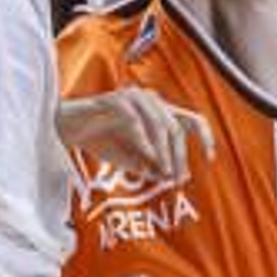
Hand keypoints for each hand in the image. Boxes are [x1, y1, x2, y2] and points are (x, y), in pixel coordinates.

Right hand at [62, 89, 213, 186]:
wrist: (66, 129)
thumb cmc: (100, 141)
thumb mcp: (131, 159)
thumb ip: (151, 165)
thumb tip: (171, 176)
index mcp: (159, 112)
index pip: (192, 120)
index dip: (205, 138)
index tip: (210, 159)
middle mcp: (151, 100)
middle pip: (177, 127)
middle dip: (178, 156)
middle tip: (175, 179)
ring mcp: (134, 97)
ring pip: (160, 124)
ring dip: (163, 152)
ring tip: (160, 172)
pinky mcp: (116, 99)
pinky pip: (136, 121)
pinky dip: (143, 142)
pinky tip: (144, 158)